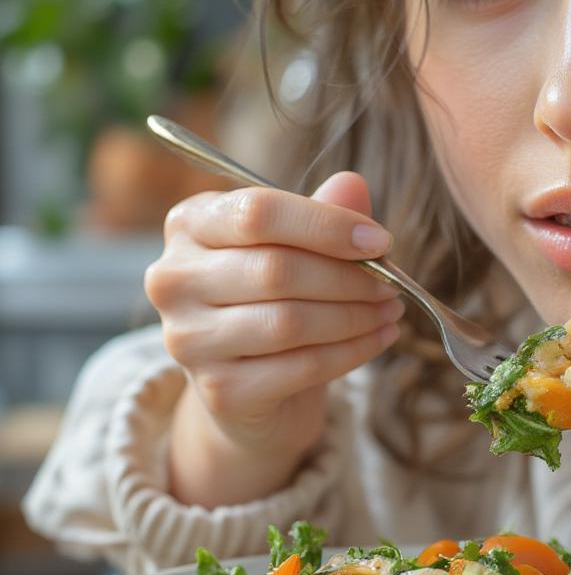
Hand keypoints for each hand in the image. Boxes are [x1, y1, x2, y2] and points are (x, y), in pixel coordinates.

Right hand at [145, 171, 403, 466]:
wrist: (252, 388)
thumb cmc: (273, 300)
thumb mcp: (296, 249)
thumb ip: (320, 214)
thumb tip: (352, 184)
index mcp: (189, 225)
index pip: (258, 212)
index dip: (327, 225)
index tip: (381, 241)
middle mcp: (174, 279)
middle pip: (277, 270)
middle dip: (350, 277)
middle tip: (392, 284)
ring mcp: (189, 339)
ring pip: (290, 322)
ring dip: (356, 316)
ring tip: (391, 310)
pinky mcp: (219, 390)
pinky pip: (301, 367)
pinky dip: (352, 352)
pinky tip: (380, 338)